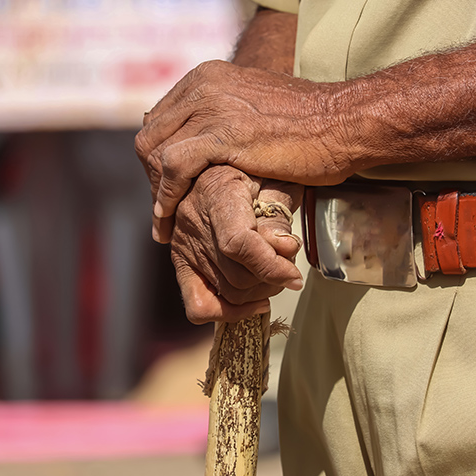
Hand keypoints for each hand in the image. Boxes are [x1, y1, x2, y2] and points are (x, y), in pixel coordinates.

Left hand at [135, 60, 357, 229]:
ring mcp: (211, 107)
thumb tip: (210, 139)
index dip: (157, 158)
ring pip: (154, 152)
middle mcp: (204, 85)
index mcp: (209, 76)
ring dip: (155, 193)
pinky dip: (165, 198)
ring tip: (165, 224)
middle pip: (151, 135)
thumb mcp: (258, 109)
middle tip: (164, 211)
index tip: (166, 188)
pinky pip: (173, 167)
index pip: (161, 119)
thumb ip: (229, 117)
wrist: (345, 123)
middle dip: (151, 178)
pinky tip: (170, 221)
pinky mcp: (222, 133)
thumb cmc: (312, 124)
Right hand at [170, 165, 303, 323]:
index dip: (270, 266)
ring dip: (258, 292)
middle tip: (288, 267)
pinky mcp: (181, 262)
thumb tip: (283, 248)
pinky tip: (252, 302)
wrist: (217, 164)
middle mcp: (193, 220)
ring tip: (274, 274)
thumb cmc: (254, 168)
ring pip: (226, 292)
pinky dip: (227, 312)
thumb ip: (278, 211)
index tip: (294, 276)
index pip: (238, 243)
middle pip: (236, 275)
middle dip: (271, 279)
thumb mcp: (275, 176)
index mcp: (217, 192)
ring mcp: (183, 245)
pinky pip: (197, 305)